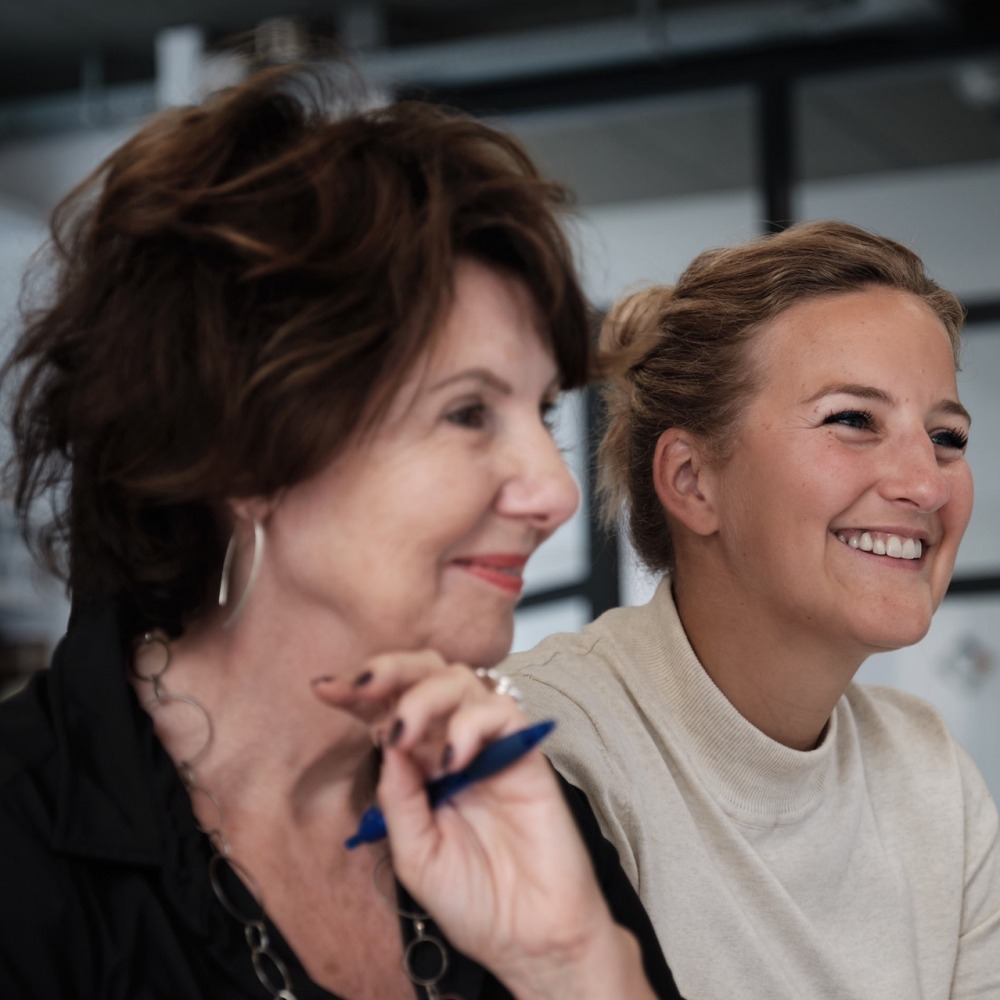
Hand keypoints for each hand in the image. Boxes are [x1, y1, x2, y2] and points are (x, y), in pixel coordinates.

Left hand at [313, 651, 655, 999]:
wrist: (530, 939)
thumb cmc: (475, 902)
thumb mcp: (414, 853)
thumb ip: (398, 797)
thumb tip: (385, 738)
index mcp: (421, 766)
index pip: (388, 710)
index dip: (357, 692)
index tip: (322, 687)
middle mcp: (453, 746)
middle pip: (425, 673)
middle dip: (390, 670)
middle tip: (362, 685)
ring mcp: (491, 746)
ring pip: (460, 680)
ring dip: (423, 696)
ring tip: (405, 734)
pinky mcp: (526, 753)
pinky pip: (501, 710)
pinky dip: (470, 722)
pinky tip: (453, 759)